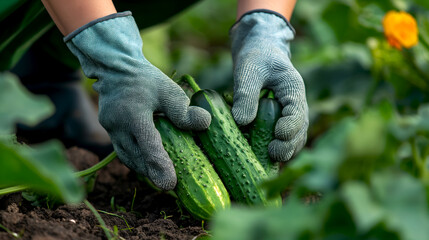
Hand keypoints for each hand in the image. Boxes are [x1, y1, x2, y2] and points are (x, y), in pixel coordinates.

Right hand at [65, 12, 210, 189]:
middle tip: (171, 187)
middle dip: (152, 173)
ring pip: (128, 157)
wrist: (116, 70)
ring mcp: (110, 130)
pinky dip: (137, 160)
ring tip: (162, 179)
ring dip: (144, 170)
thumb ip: (183, 110)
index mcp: (133, 114)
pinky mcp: (110, 132)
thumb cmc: (146, 80)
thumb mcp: (168, 90)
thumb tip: (205, 124)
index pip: (147, 145)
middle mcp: (117, 125)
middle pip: (136, 157)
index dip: (159, 165)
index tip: (170, 184)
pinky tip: (150, 166)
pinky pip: (124, 151)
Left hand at [230, 10, 307, 161]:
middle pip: (300, 130)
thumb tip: (241, 122)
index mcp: (293, 89)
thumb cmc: (255, 57)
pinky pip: (285, 139)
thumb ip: (246, 94)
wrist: (259, 52)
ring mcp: (290, 115)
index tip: (277, 135)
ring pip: (295, 138)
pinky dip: (278, 149)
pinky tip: (264, 157)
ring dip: (286, 151)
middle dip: (289, 144)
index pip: (298, 112)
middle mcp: (296, 105)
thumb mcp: (248, 71)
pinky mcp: (281, 121)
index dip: (290, 126)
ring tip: (269, 159)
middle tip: (272, 153)